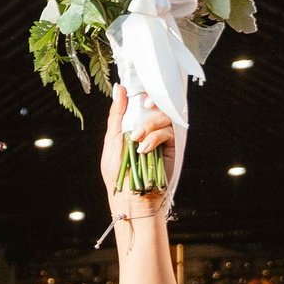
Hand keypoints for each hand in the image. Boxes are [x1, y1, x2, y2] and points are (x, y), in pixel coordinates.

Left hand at [101, 84, 182, 205]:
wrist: (131, 195)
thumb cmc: (117, 171)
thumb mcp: (112, 139)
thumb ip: (117, 114)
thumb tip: (119, 88)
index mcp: (132, 123)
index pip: (140, 100)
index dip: (142, 92)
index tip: (138, 92)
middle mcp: (147, 127)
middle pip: (155, 104)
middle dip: (150, 103)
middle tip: (145, 107)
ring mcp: (160, 136)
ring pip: (163, 116)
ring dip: (149, 125)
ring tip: (137, 139)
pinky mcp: (171, 146)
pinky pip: (168, 132)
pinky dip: (155, 137)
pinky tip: (144, 149)